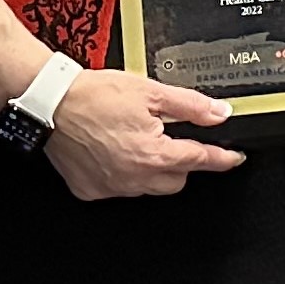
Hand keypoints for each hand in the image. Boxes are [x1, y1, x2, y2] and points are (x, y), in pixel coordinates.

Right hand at [43, 68, 244, 201]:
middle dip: (181, 162)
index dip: (222, 158)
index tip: (234, 159)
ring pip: (149, 187)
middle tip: (169, 137)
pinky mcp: (92, 190)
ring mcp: (112, 188)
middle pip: (177, 179)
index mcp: (154, 154)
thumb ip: (190, 106)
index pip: (200, 160)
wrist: (50, 103)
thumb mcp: (150, 92)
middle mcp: (135, 178)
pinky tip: (113, 152)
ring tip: (135, 140)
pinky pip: (120, 189)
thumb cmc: (94, 96)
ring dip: (151, 169)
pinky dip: (123, 174)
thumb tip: (219, 113)